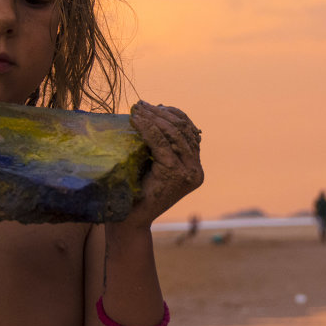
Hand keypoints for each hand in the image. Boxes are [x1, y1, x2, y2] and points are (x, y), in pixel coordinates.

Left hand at [124, 101, 203, 226]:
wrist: (129, 220)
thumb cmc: (135, 191)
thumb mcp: (153, 163)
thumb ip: (161, 144)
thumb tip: (156, 110)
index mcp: (195, 167)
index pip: (189, 131)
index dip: (172, 114)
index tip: (152, 105)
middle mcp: (196, 170)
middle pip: (182, 130)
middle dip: (161, 113)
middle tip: (140, 104)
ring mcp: (188, 173)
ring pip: (174, 134)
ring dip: (153, 117)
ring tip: (136, 109)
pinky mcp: (175, 174)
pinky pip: (160, 142)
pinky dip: (147, 128)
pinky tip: (136, 120)